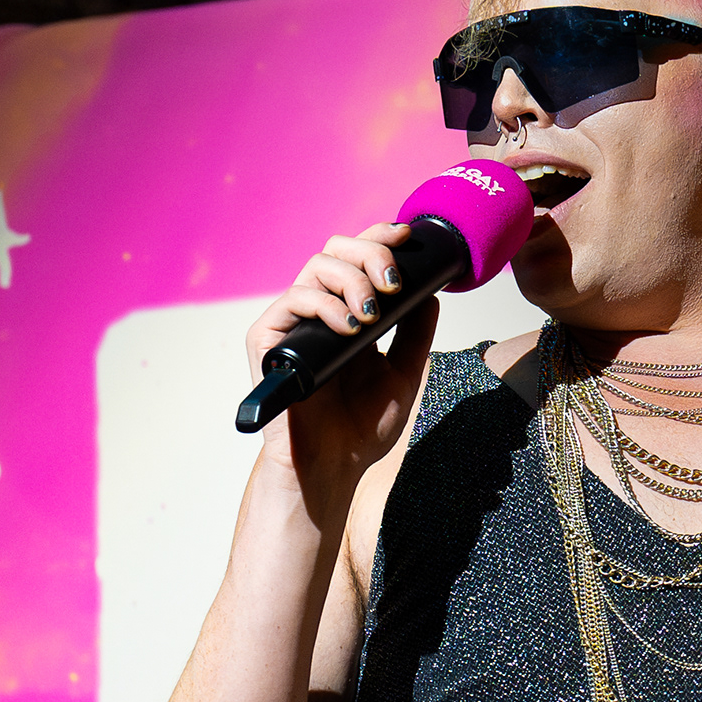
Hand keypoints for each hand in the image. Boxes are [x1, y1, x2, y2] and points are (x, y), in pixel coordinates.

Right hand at [249, 221, 439, 486]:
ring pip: (316, 267)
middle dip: (370, 252)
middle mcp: (317, 310)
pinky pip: (292, 300)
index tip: (408, 236)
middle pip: (336, 250)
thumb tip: (433, 294)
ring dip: (352, 280)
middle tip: (392, 281)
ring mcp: (292, 323)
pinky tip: (350, 327)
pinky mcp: (268, 340)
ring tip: (372, 313)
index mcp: (346, 312)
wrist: (333, 465)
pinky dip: (325, 305)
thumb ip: (415, 334)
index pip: (358, 259)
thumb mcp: (403, 374)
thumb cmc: (361, 427)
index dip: (379, 238)